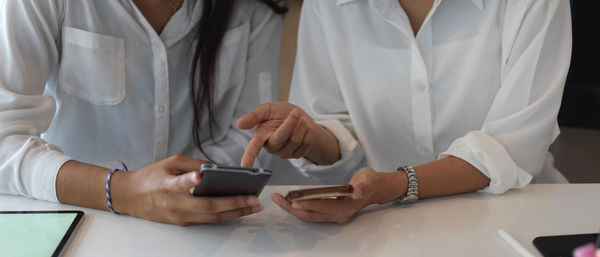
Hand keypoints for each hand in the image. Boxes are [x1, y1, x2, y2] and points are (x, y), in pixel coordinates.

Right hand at [110, 154, 262, 224]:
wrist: (129, 197)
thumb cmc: (150, 176)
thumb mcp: (169, 162)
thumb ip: (192, 163)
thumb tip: (216, 168)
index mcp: (167, 186)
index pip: (180, 184)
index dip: (190, 181)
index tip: (200, 176)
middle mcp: (175, 204)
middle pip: (207, 207)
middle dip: (232, 203)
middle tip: (253, 198)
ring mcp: (179, 217)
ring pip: (212, 218)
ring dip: (236, 213)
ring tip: (254, 206)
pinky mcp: (182, 223)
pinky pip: (208, 220)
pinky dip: (225, 215)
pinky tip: (240, 210)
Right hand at [237, 102, 316, 166]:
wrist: (298, 117)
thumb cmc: (278, 113)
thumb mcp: (266, 109)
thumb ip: (254, 116)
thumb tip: (239, 124)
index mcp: (261, 137)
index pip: (253, 148)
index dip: (248, 156)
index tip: (244, 165)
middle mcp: (272, 147)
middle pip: (281, 138)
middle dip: (290, 123)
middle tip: (296, 112)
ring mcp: (285, 153)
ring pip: (296, 140)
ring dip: (301, 125)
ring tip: (300, 119)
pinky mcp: (297, 155)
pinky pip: (306, 143)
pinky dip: (309, 131)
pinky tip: (305, 128)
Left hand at [271, 167, 381, 223]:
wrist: (373, 189)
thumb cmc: (369, 182)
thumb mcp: (368, 178)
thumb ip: (363, 184)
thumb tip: (357, 190)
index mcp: (346, 207)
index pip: (323, 206)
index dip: (308, 203)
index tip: (294, 199)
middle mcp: (338, 215)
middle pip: (311, 214)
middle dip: (292, 207)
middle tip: (278, 198)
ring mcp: (333, 216)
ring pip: (308, 215)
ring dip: (292, 208)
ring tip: (279, 199)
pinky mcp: (328, 213)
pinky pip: (310, 213)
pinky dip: (298, 207)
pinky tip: (289, 200)